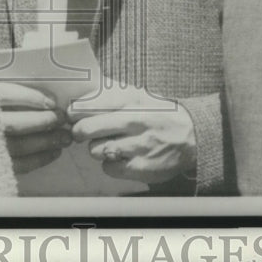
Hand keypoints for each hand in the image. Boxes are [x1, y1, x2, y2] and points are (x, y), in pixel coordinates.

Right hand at [0, 81, 71, 173]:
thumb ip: (0, 88)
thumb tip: (36, 92)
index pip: (5, 96)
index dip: (30, 98)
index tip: (51, 101)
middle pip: (14, 124)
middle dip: (43, 121)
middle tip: (61, 118)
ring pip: (17, 146)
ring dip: (45, 142)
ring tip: (63, 137)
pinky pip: (15, 165)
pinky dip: (37, 160)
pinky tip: (52, 153)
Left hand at [68, 83, 195, 183]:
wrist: (189, 134)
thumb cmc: (154, 112)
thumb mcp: (135, 94)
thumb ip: (106, 92)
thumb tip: (76, 94)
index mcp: (128, 99)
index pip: (87, 105)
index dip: (73, 111)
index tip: (73, 114)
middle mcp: (133, 120)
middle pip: (86, 128)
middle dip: (79, 131)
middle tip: (82, 131)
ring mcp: (137, 145)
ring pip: (95, 150)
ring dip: (97, 148)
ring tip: (109, 143)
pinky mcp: (141, 167)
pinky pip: (108, 168)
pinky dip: (110, 163)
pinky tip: (120, 156)